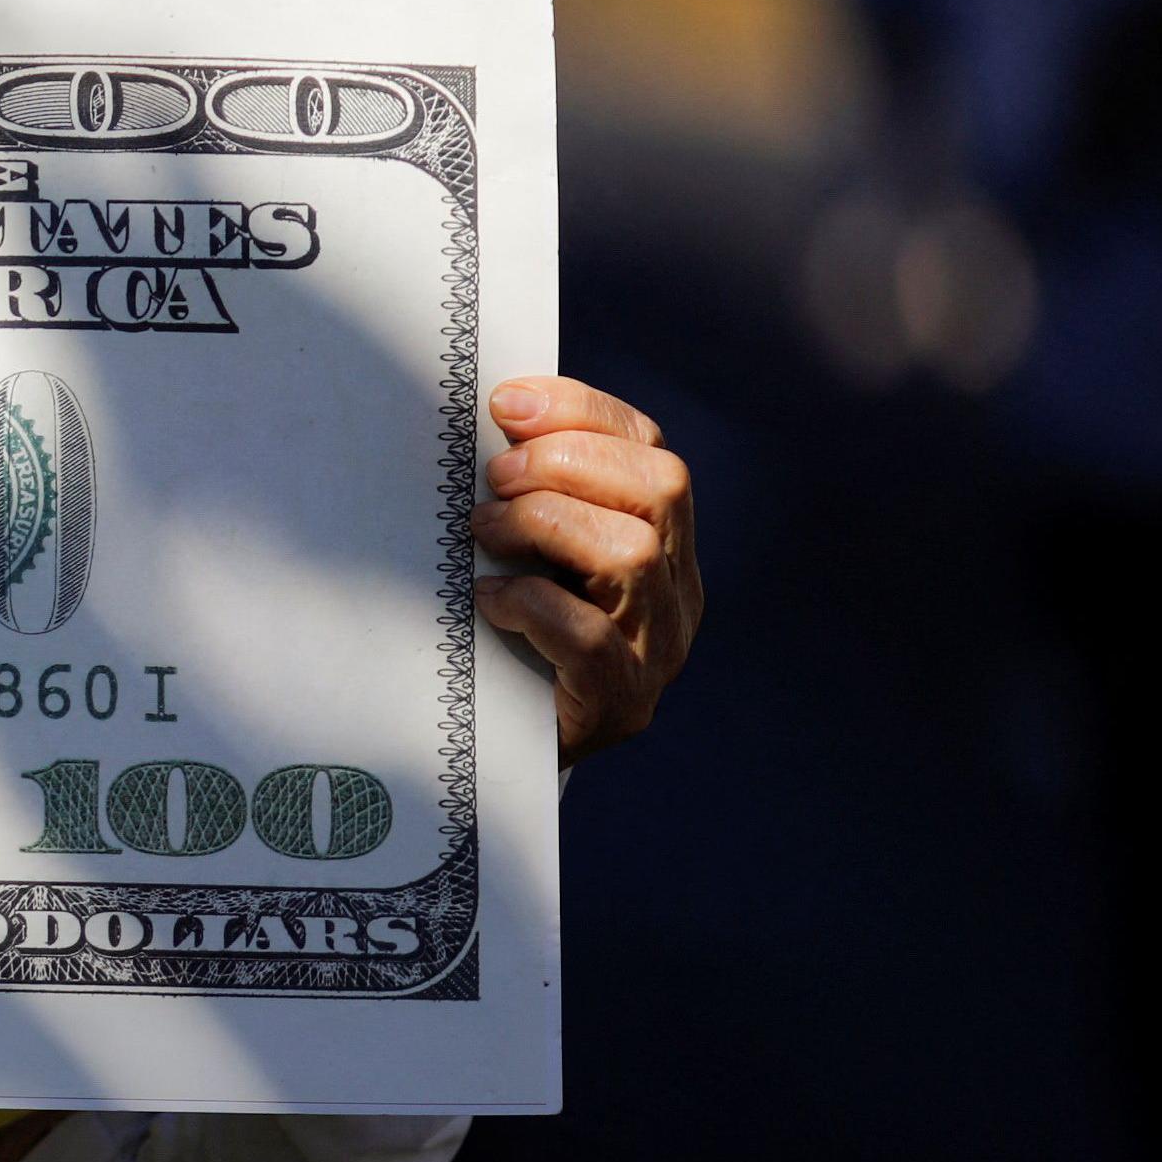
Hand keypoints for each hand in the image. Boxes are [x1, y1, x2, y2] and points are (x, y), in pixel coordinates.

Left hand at [470, 375, 699, 765]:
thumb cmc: (513, 638)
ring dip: (545, 525)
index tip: (507, 403)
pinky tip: (489, 600)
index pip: (650, 450)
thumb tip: (489, 423)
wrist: (511, 758)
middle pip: (661, 488)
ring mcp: (657, 651)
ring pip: (632, 556)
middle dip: (568, 464)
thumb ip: (530, 495)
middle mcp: (676, 593)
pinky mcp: (621, 704)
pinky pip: (591, 639)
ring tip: (484, 533)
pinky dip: (532, 605)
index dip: (583, 413)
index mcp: (663, 543)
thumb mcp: (529, 554)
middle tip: (496, 479)